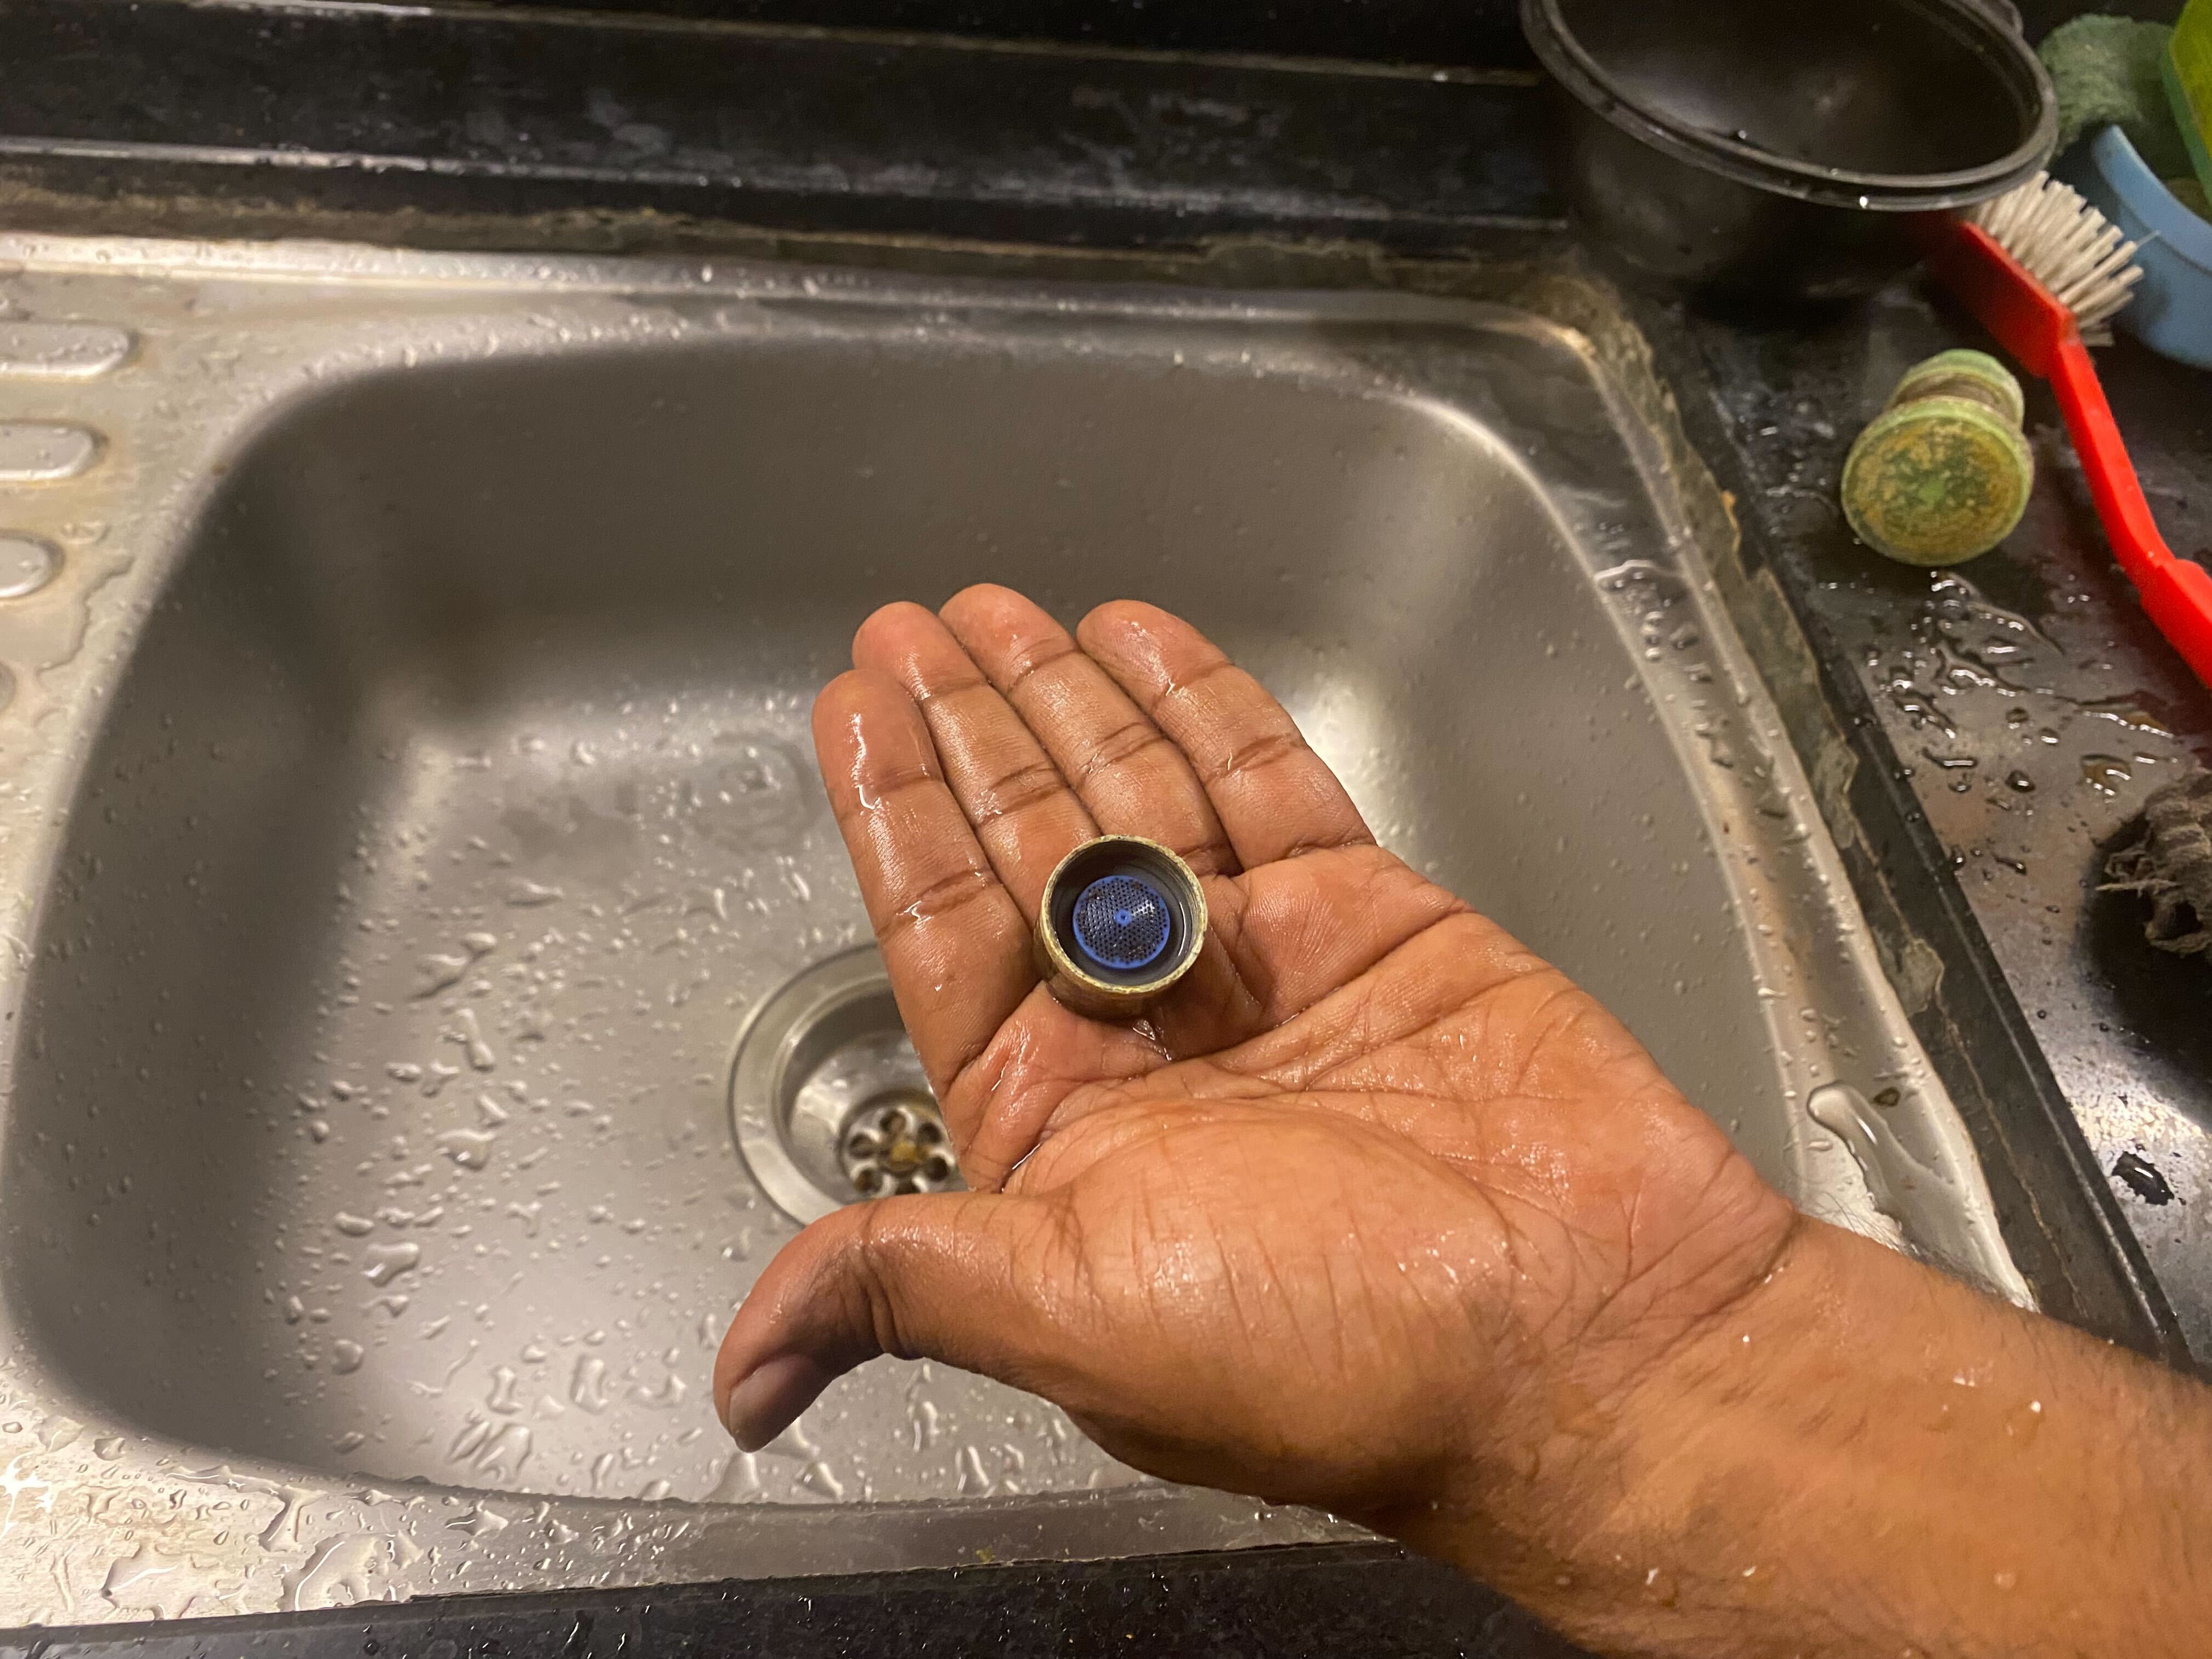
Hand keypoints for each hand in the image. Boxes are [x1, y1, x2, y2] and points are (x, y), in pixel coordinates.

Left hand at [713, 584, 1796, 1550]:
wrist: (1584, 1337)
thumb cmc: (1329, 1353)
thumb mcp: (1071, 1320)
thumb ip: (905, 1284)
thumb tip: (740, 1388)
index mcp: (1060, 1125)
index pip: (942, 933)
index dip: (892, 815)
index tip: (850, 706)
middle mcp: (1149, 1039)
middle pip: (1030, 844)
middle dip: (969, 734)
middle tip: (913, 627)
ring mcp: (1263, 968)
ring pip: (1142, 798)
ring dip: (1067, 702)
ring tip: (998, 613)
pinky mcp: (1371, 920)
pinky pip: (1268, 787)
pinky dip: (1204, 708)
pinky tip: (1141, 639)